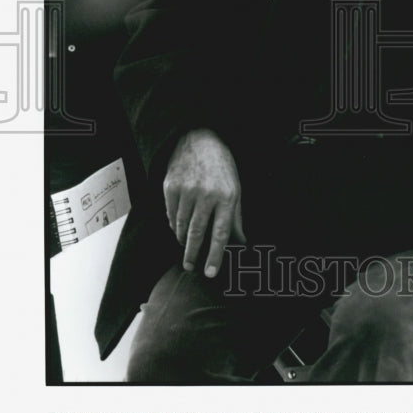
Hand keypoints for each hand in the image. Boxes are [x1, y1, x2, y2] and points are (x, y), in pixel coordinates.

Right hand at [163, 129, 245, 276]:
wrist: (198, 139)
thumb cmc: (221, 166)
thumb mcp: (235, 188)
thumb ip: (236, 217)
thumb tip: (242, 242)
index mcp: (226, 196)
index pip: (220, 233)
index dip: (215, 255)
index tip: (210, 273)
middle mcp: (206, 194)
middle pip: (196, 233)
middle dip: (192, 254)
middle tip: (190, 267)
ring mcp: (186, 190)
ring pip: (180, 226)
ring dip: (182, 240)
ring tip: (185, 246)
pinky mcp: (170, 187)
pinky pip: (170, 215)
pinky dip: (173, 224)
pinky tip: (178, 225)